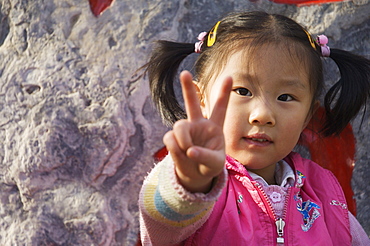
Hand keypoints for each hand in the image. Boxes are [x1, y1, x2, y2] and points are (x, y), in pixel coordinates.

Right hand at [163, 71, 231, 192]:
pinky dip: (175, 149)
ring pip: (179, 126)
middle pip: (192, 104)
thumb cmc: (209, 166)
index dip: (224, 93)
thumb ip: (205, 156)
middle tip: (185, 73)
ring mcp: (185, 130)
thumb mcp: (215, 164)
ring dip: (183, 140)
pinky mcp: (172, 138)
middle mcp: (199, 124)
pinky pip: (170, 139)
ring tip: (188, 151)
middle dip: (188, 88)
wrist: (195, 175)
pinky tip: (181, 155)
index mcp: (214, 127)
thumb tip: (189, 150)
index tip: (230, 77)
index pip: (220, 108)